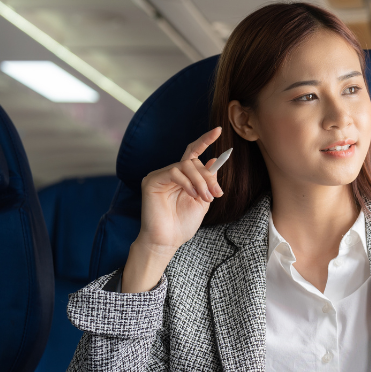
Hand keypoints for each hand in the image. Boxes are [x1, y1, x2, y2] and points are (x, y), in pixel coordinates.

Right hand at [122, 128, 225, 291]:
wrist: (168, 240)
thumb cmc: (183, 223)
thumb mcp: (202, 200)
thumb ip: (208, 182)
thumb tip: (214, 160)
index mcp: (183, 177)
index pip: (193, 153)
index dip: (205, 140)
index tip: (219, 131)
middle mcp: (170, 173)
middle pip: (193, 161)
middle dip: (208, 177)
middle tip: (215, 194)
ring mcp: (160, 175)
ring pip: (185, 166)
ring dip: (200, 181)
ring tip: (205, 198)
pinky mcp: (151, 180)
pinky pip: (174, 172)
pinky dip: (187, 183)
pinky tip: (192, 195)